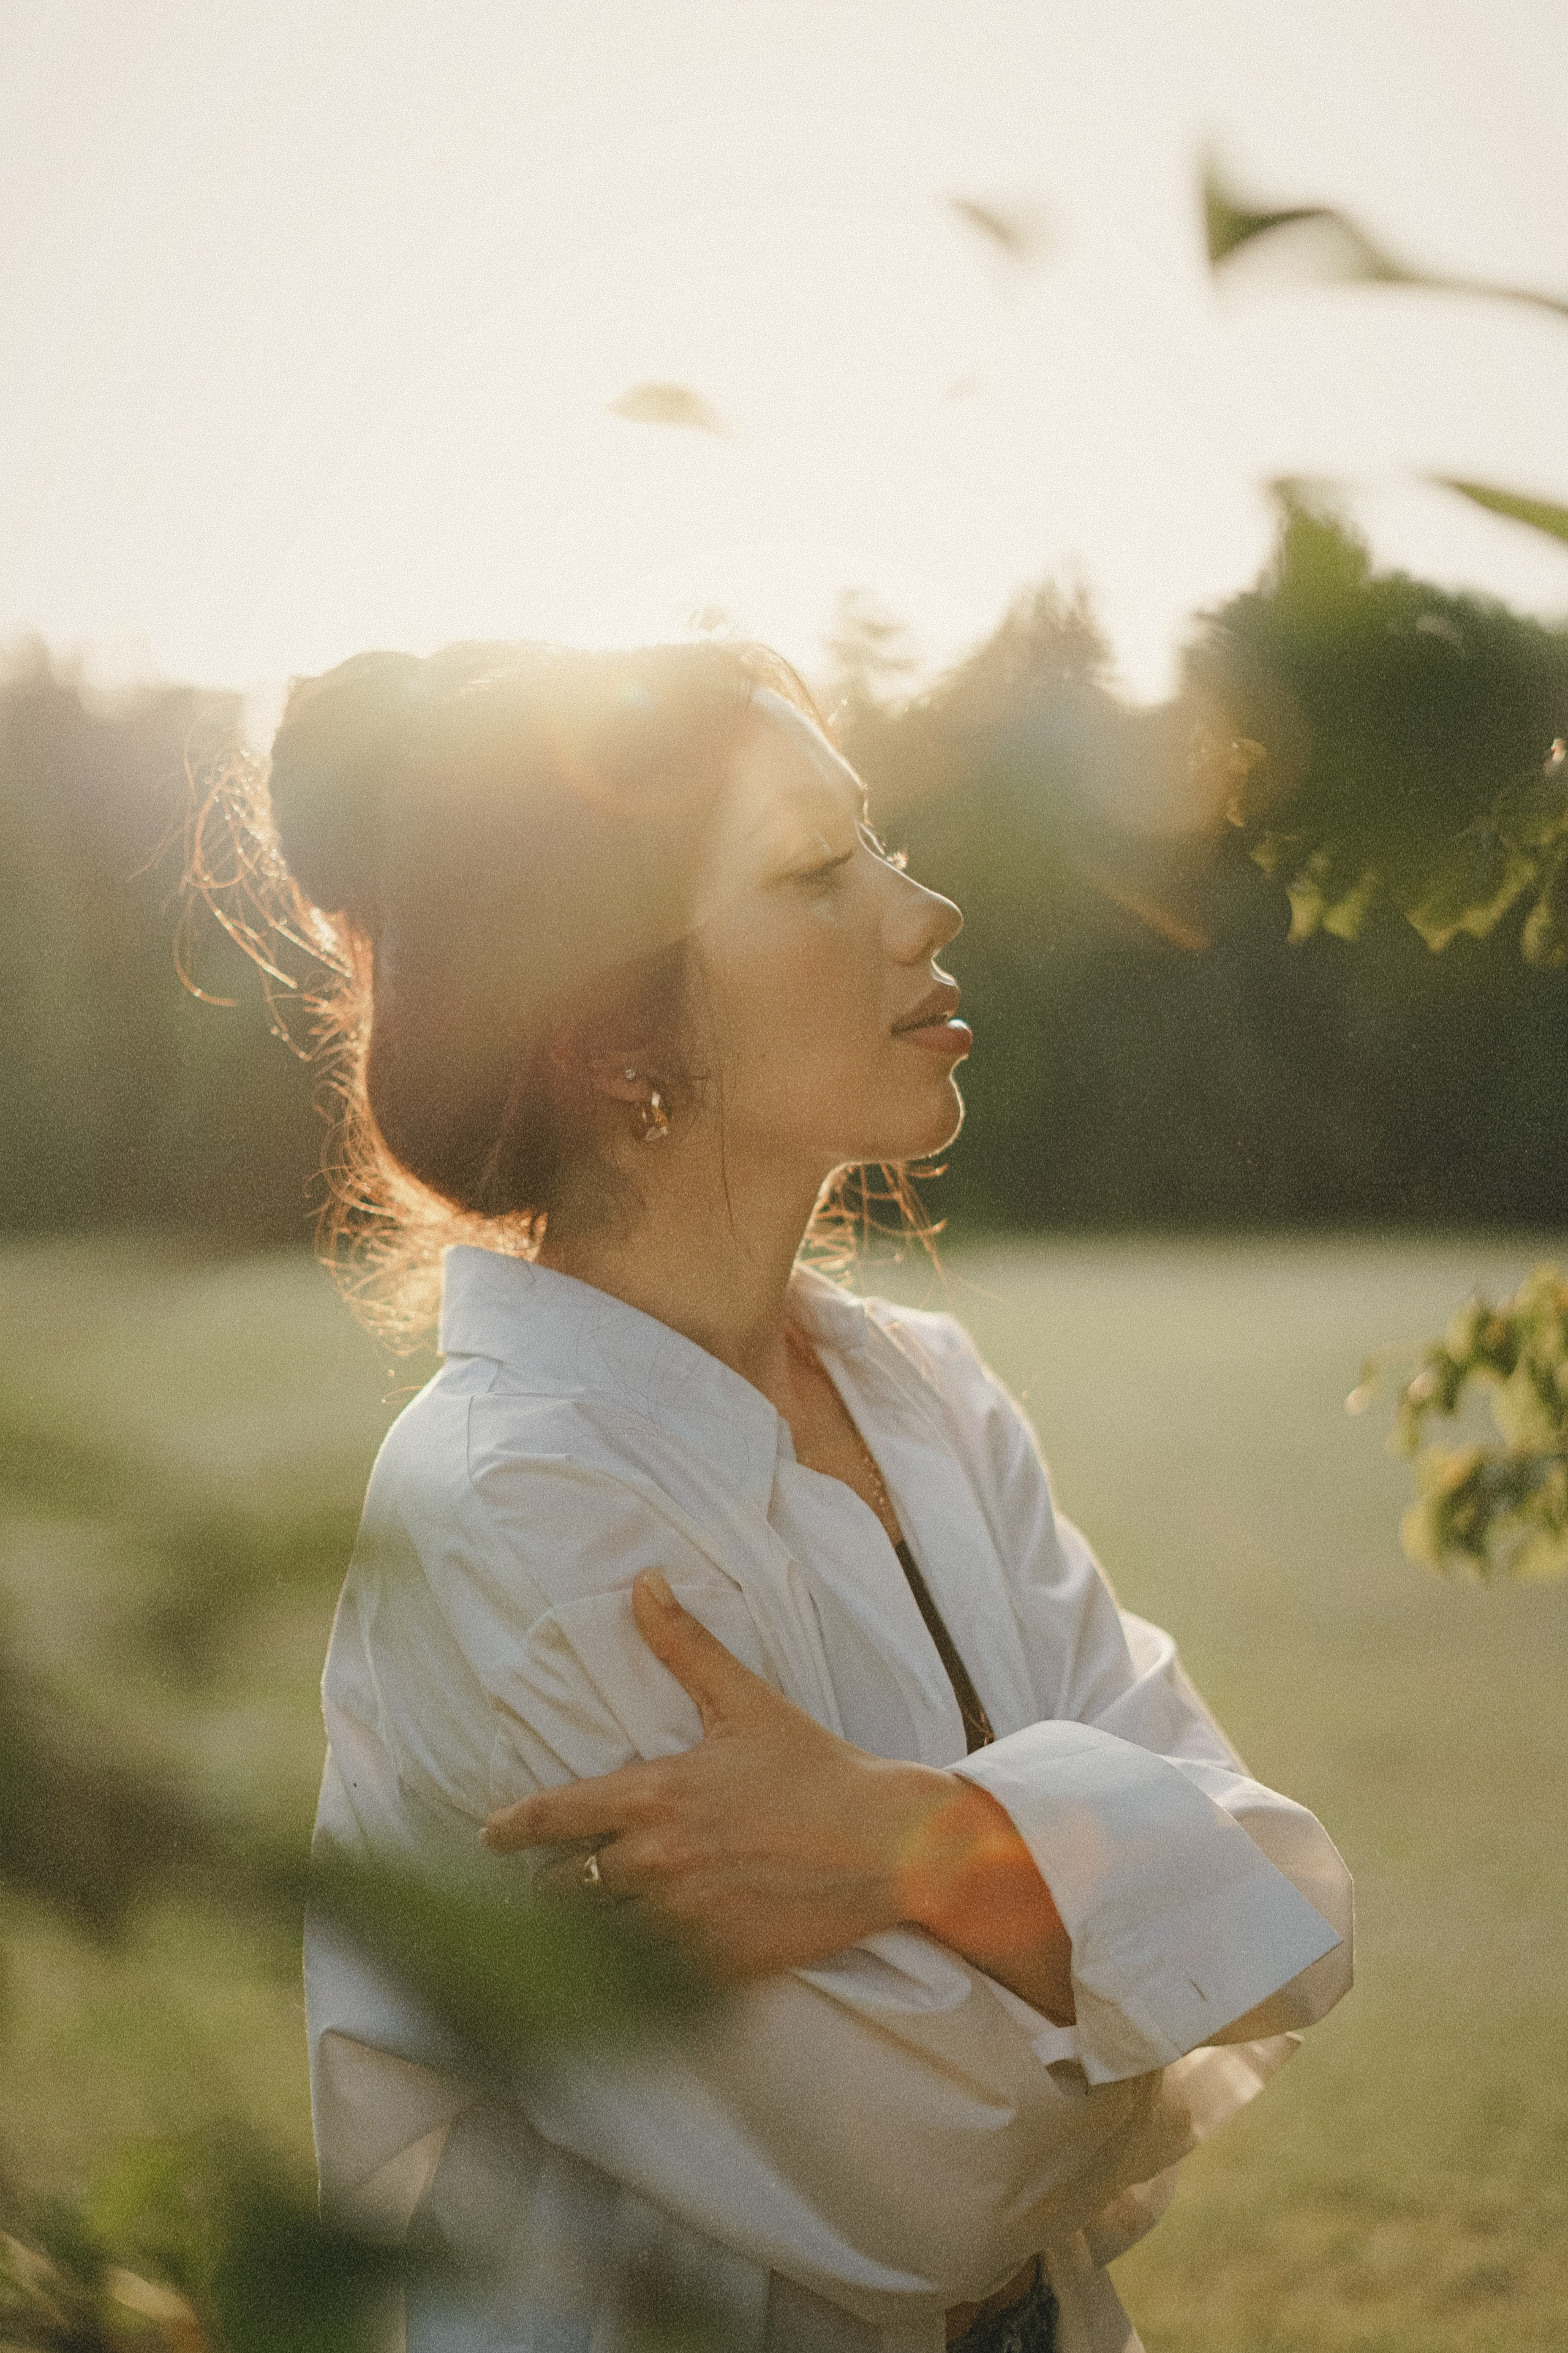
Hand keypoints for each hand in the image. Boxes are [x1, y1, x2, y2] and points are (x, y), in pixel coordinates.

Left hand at [483, 1571, 1074, 2017]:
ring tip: (569, 1938)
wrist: (888, 1845)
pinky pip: (643, 1983)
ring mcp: (683, 1920)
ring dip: (581, 1937)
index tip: (489, 1836)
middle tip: (545, 1887)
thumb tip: (643, 1582)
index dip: (511, 1830)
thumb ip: (686, 1645)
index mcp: (654, 1796)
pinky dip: (628, 1977)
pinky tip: (622, 1975)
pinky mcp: (714, 1965)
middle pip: (563, 1890)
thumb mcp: (745, 1702)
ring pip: (596, 1942)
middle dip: (550, 1888)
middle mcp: (656, 1862)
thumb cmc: (816, 1768)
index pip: (553, 1819)